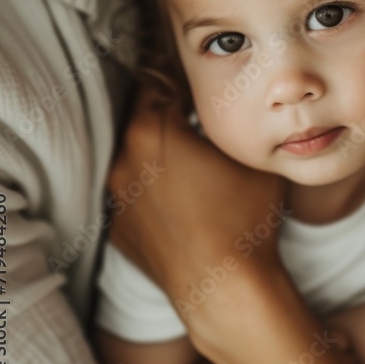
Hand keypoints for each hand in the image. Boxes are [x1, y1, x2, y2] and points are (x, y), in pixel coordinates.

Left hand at [108, 84, 283, 342]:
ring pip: (136, 155)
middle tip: (197, 108)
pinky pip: (135, 191)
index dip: (177, 74)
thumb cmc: (244, 216)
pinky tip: (185, 195)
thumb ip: (228, 116)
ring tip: (194, 154)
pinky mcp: (121, 229)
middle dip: (168, 109)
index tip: (195, 73)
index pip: (154, 79)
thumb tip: (230, 97)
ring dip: (159, 148)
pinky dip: (154, 185)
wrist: (226, 291)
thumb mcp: (246, 150)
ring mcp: (118, 198)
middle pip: (141, 116)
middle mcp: (123, 160)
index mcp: (150, 131)